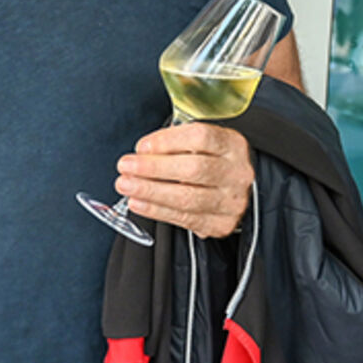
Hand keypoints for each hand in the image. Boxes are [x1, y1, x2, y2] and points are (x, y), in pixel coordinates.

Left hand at [116, 122, 252, 238]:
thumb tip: (143, 153)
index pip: (200, 138)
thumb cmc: (211, 161)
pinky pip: (185, 218)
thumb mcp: (199, 144)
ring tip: (127, 185)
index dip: (166, 141)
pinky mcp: (222, 223)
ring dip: (150, 191)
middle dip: (153, 168)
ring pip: (188, 198)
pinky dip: (157, 210)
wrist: (234, 189)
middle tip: (126, 167)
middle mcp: (237, 173)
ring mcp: (232, 201)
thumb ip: (174, 145)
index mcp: (232, 145)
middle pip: (193, 169)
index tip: (142, 147)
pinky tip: (139, 203)